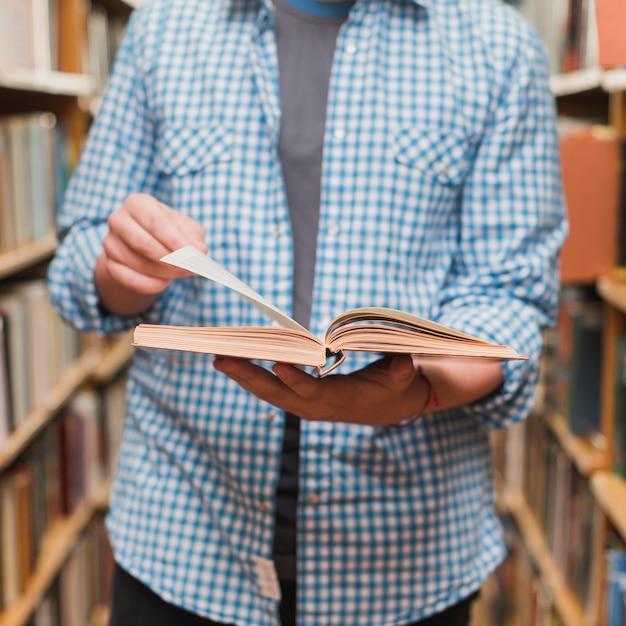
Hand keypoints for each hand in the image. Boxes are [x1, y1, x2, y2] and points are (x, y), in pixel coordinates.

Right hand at [96, 194, 206, 313]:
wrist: (149, 246)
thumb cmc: (172, 233)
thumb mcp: (188, 231)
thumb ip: (195, 239)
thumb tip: (200, 251)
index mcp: (138, 203)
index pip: (156, 223)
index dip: (176, 242)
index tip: (194, 257)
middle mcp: (118, 219)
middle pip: (144, 245)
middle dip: (172, 261)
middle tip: (192, 270)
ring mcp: (110, 242)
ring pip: (139, 264)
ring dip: (166, 273)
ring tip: (181, 273)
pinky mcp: (110, 264)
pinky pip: (131, 280)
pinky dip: (152, 285)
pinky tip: (165, 282)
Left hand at [213, 354, 430, 425]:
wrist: (389, 407)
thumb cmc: (395, 386)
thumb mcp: (402, 378)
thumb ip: (400, 372)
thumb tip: (404, 363)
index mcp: (342, 401)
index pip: (315, 392)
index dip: (297, 381)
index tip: (277, 365)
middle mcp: (318, 407)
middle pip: (280, 394)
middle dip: (250, 377)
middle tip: (222, 359)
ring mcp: (307, 406)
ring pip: (270, 394)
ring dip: (244, 378)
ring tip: (219, 360)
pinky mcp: (301, 401)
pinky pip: (272, 390)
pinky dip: (252, 378)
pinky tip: (236, 364)